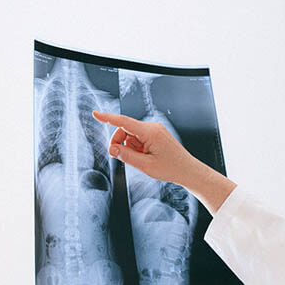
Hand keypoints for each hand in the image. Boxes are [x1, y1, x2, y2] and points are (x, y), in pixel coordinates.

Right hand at [92, 110, 236, 215]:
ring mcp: (155, 130)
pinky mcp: (156, 135)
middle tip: (119, 157)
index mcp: (150, 132)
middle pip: (125, 129)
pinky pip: (138, 138)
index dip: (108, 118)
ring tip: (140, 160)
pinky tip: (144, 157)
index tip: (95, 114)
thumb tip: (112, 148)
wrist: (188, 171)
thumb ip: (126, 156)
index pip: (124, 122)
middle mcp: (152, 127)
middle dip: (119, 142)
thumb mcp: (145, 165)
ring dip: (129, 147)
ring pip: (131, 135)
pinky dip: (136, 147)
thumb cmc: (171, 168)